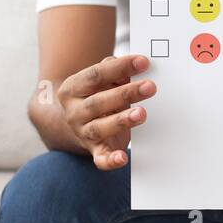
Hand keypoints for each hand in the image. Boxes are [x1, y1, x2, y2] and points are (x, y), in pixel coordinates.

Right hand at [56, 54, 155, 169]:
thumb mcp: (101, 82)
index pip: (95, 75)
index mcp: (72, 89)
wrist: (80, 124)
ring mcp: (83, 133)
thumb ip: (114, 72)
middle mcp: (74, 112)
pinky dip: (111, 160)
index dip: (120, 67)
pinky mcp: (95, 151)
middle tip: (150, 87)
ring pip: (100, 128)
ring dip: (121, 121)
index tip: (143, 62)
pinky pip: (101, 159)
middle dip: (126, 93)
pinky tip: (122, 158)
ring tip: (141, 113)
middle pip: (98, 102)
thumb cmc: (97, 96)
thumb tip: (133, 66)